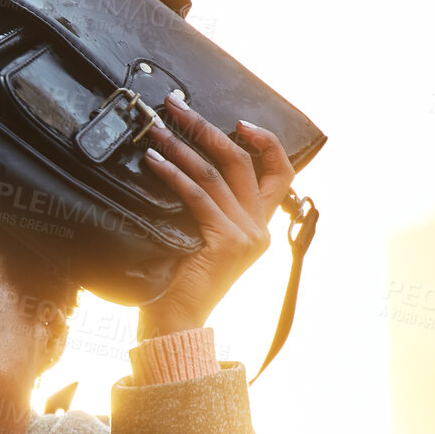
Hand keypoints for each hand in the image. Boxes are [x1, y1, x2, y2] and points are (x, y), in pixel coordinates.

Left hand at [136, 91, 295, 337]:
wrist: (176, 326)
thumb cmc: (179, 285)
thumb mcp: (202, 243)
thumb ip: (209, 212)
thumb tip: (187, 170)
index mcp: (259, 229)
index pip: (280, 174)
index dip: (266, 142)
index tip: (239, 122)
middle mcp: (259, 230)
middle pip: (242, 162)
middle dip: (206, 129)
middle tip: (177, 107)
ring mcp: (246, 236)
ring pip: (215, 174)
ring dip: (181, 146)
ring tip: (156, 130)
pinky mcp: (225, 242)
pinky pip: (197, 196)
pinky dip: (173, 175)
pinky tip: (154, 162)